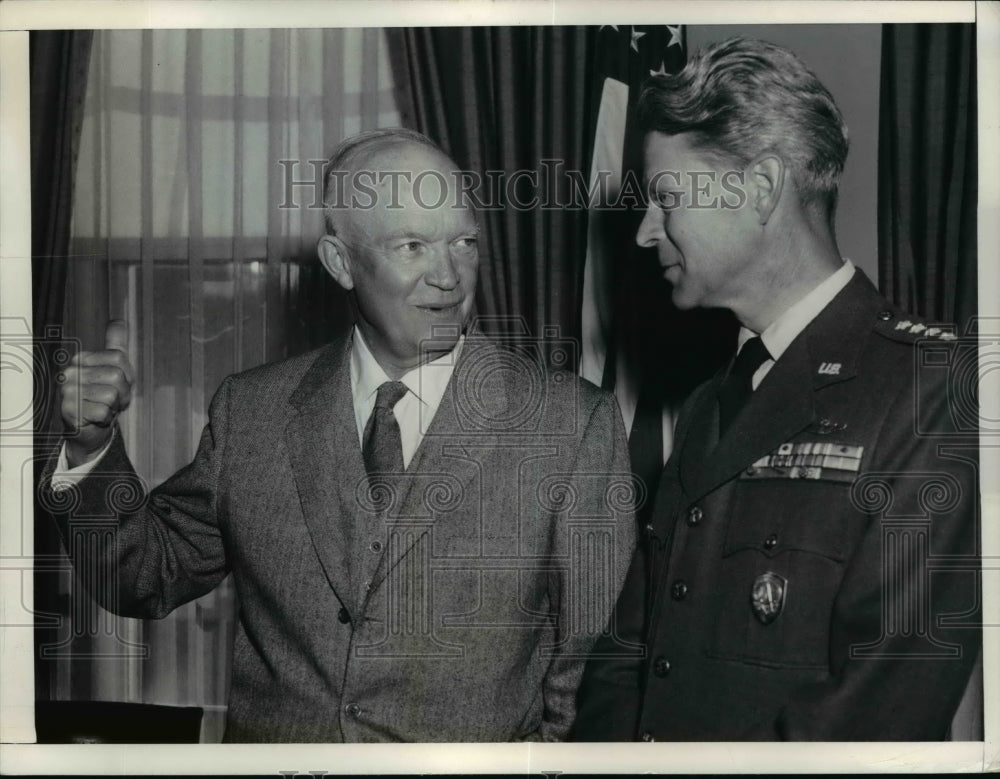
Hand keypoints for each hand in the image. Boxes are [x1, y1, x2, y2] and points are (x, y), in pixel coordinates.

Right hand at [60, 320, 135, 466]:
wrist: (90, 429)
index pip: (118, 358)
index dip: (126, 375)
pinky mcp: (68, 410)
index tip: (116, 385)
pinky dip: (106, 417)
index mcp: (82, 359)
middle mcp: (70, 372)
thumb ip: (116, 344)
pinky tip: (96, 418)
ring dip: (114, 406)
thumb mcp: (114, 369)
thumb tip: (119, 320)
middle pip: (116, 376)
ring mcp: (67, 391)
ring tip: (103, 408)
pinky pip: (104, 411)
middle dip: (122, 392)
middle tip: (111, 400)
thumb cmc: (103, 398)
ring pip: (111, 394)